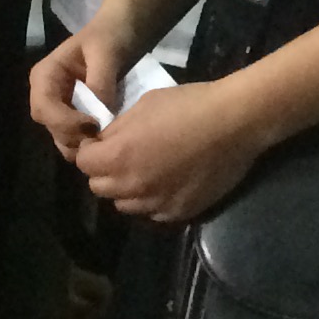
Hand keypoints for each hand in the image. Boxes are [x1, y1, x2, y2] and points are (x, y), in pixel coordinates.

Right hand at [28, 22, 141, 160]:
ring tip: (105, 139)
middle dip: (72, 135)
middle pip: (49, 125)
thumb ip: (100, 81)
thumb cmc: (109, 35)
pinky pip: (74, 135)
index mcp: (45, 75)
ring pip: (60, 135)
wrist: (121, 32)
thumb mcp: (106, 51)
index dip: (64, 121)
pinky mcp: (74, 115)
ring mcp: (59, 106)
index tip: (93, 124)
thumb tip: (101, 114)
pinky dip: (87, 141)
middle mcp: (46, 94)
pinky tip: (106, 139)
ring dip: (80, 142)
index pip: (43, 106)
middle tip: (101, 137)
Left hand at [69, 73, 266, 222]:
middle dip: (105, 171)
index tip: (102, 141)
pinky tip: (168, 182)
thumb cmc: (190, 105)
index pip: (83, 162)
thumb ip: (118, 128)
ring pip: (123, 204)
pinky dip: (153, 200)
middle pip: (99, 187)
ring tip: (147, 171)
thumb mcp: (145, 105)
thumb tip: (106, 140)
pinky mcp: (178, 212)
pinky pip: (152, 213)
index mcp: (118, 156)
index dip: (90, 149)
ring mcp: (155, 204)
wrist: (236, 122)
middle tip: (124, 155)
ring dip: (128, 189)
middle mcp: (131, 186)